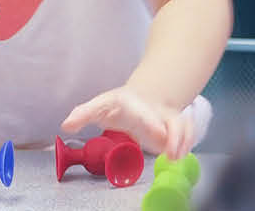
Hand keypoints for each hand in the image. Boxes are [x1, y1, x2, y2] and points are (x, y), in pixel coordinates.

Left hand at [62, 86, 193, 158]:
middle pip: (167, 119)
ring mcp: (167, 117)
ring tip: (175, 156)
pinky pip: (188, 133)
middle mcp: (153, 109)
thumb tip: (66, 125)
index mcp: (131, 103)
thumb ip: (83, 114)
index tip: (157, 132)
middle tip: (171, 149)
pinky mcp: (176, 127)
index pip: (141, 111)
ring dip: (182, 141)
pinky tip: (180, 155)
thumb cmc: (118, 105)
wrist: (143, 97)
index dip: (150, 121)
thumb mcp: (98, 106)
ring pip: (182, 126)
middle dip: (173, 133)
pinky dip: (187, 143)